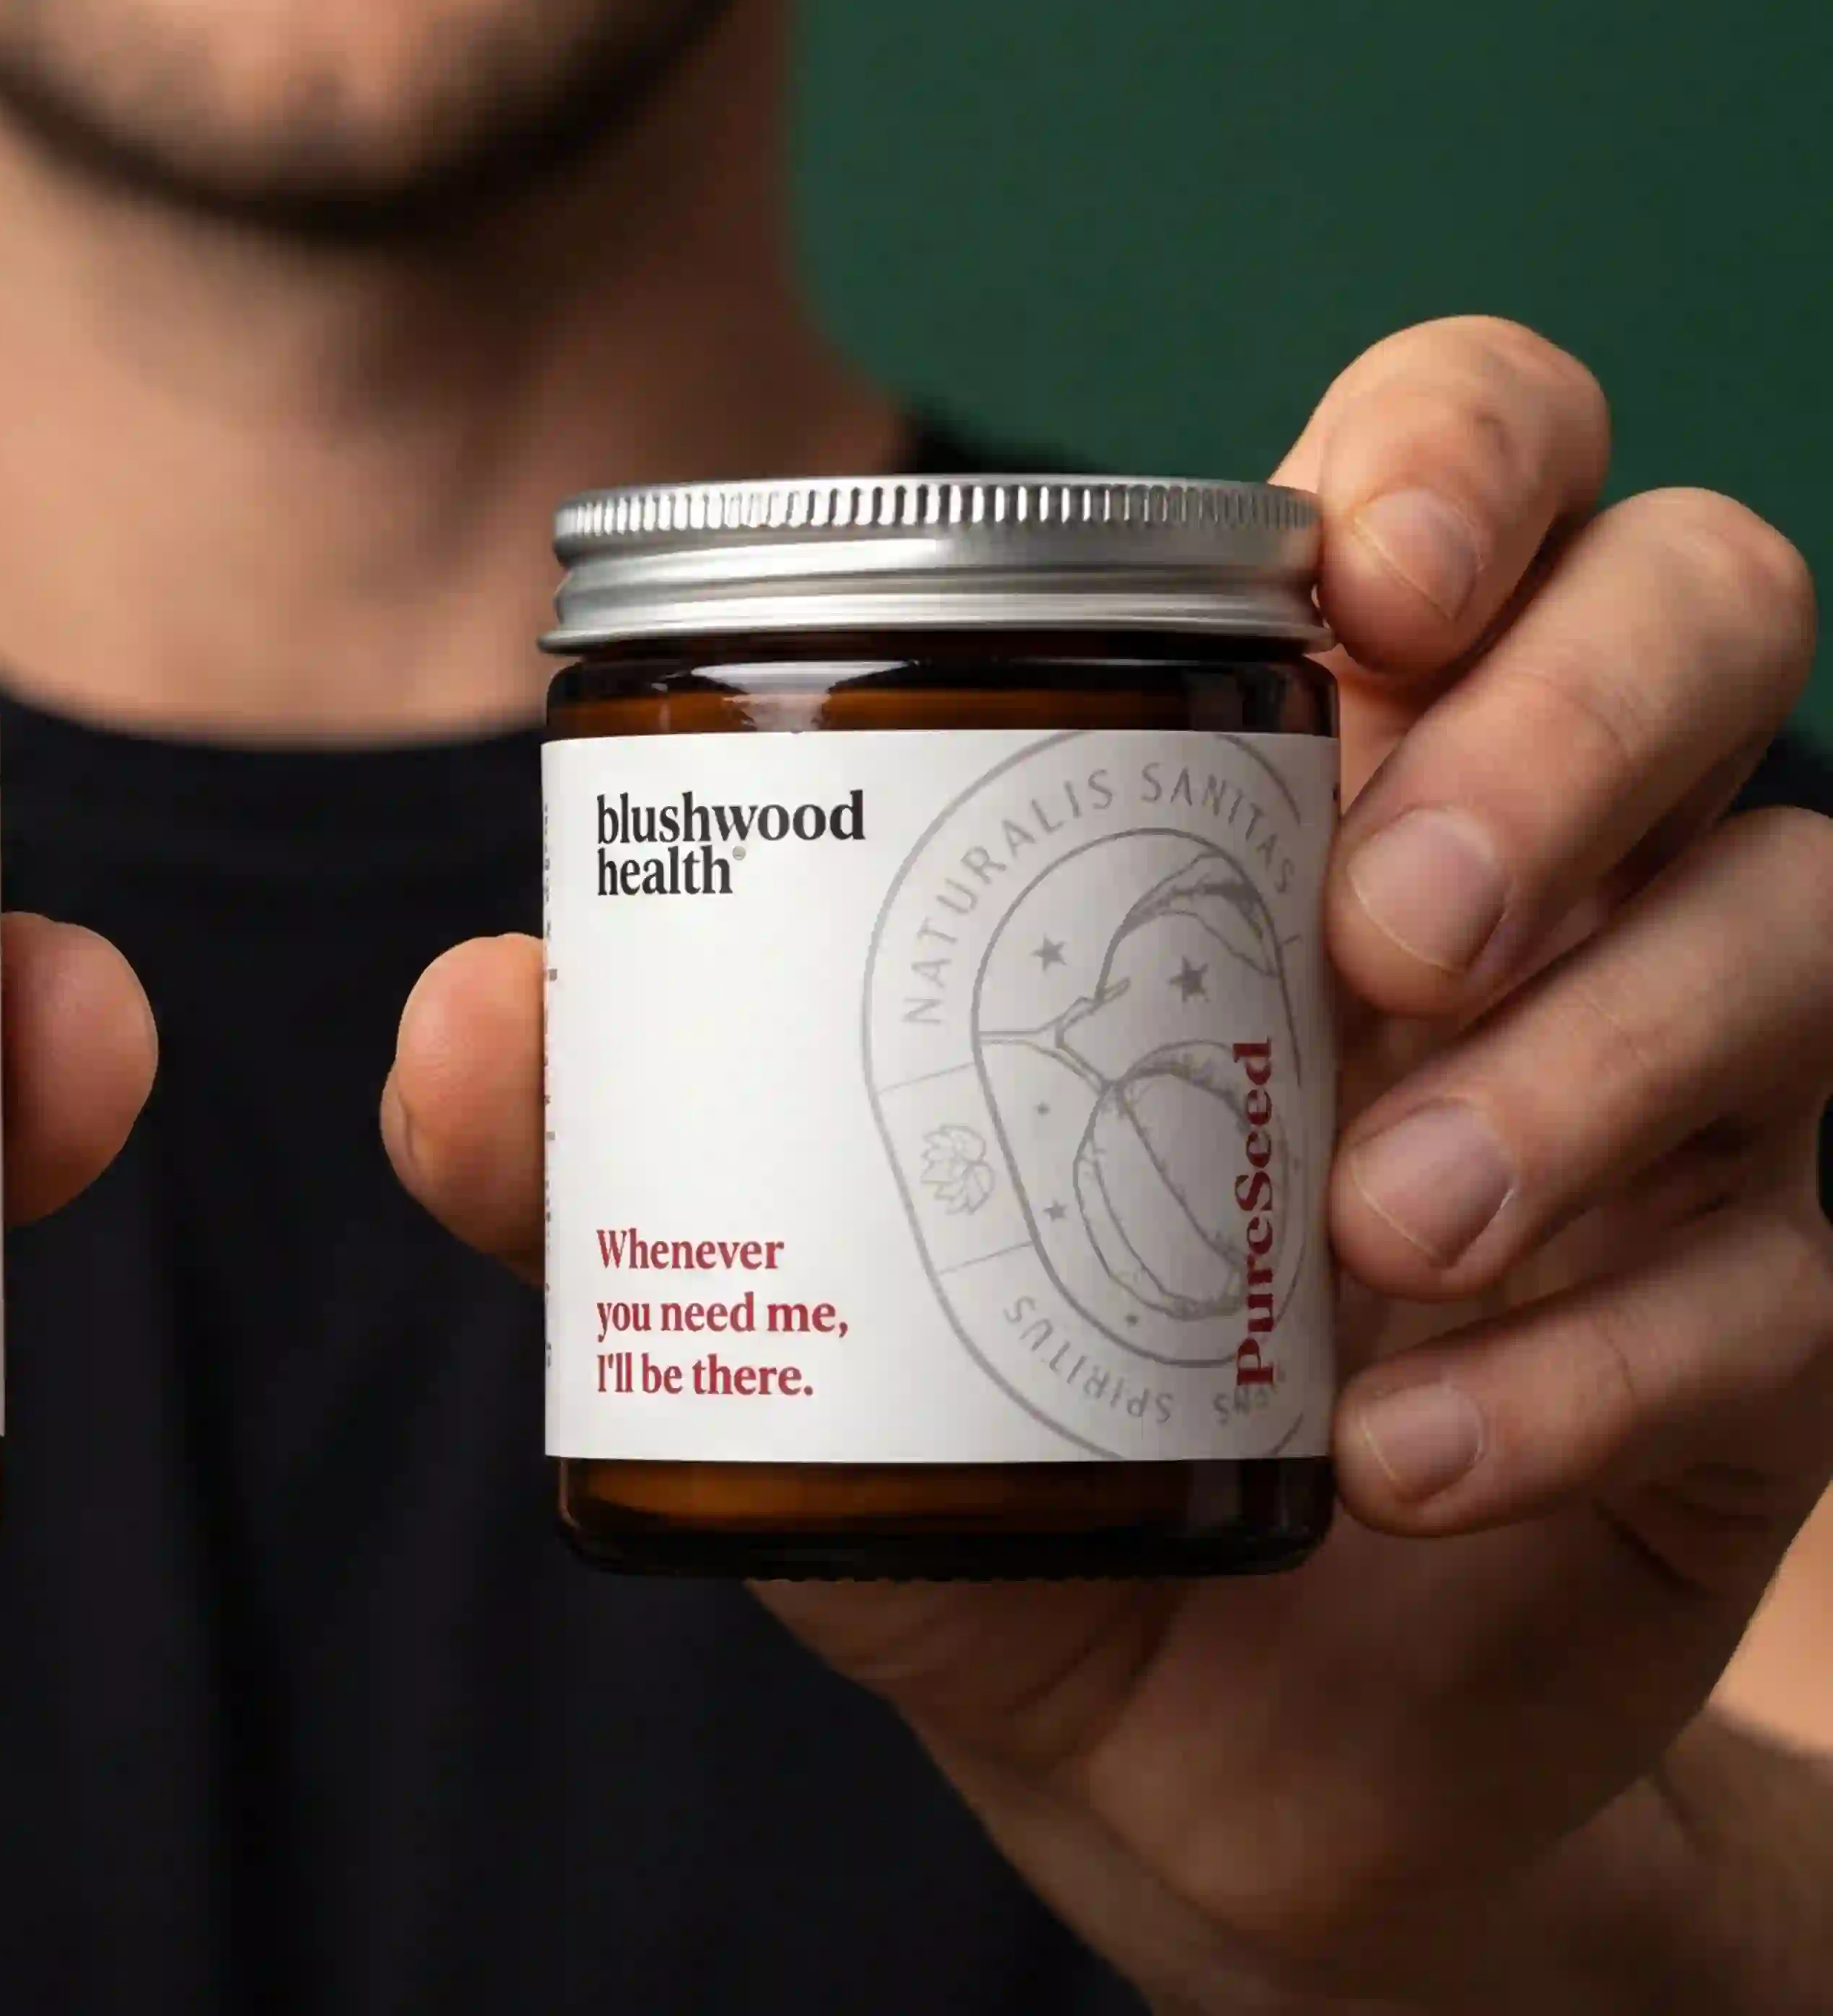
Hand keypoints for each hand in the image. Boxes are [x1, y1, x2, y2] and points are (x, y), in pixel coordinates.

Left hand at [387, 320, 1832, 2014]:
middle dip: (1565, 737)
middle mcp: (1524, 851)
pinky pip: (1783, 1264)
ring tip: (1369, 1237)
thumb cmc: (965, 1392)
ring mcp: (1671, 1066)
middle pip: (1699, 607)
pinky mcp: (1756, 1301)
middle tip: (1376, 932)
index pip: (1469, 454)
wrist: (1157, 1714)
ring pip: (1788, 917)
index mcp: (1284, 748)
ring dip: (1592, 1068)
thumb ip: (609, 1135)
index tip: (1371, 588)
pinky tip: (1408, 1457)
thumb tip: (467, 1017)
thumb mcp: (773, 1254)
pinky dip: (1607, 1353)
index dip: (1465, 454)